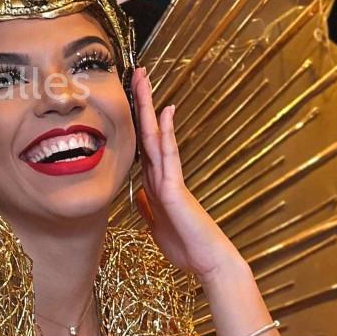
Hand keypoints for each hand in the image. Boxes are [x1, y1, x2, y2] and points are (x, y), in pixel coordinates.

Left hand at [130, 66, 242, 278]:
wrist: (208, 263)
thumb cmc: (186, 246)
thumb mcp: (156, 224)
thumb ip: (148, 206)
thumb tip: (139, 194)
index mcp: (155, 182)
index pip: (141, 144)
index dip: (134, 120)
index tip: (128, 96)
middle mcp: (163, 174)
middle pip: (147, 131)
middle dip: (140, 102)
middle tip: (137, 72)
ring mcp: (170, 179)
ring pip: (155, 136)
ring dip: (148, 107)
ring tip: (144, 79)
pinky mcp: (175, 189)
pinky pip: (168, 156)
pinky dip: (165, 133)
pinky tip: (164, 112)